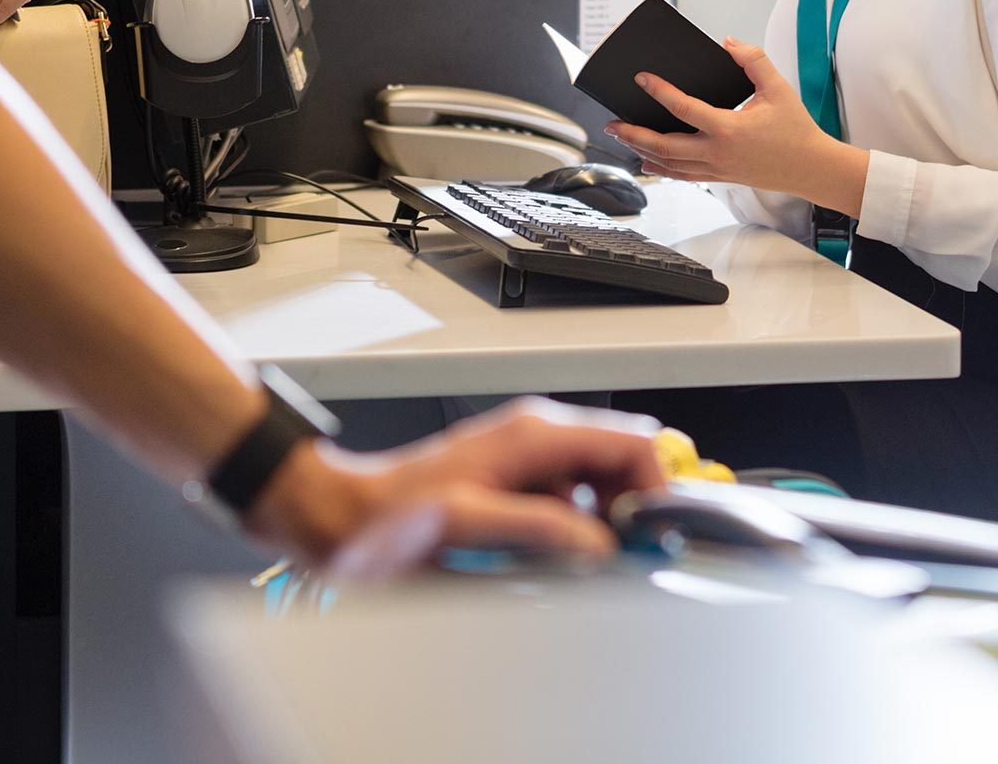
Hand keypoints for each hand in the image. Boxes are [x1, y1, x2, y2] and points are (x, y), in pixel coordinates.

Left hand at [248, 398, 666, 579]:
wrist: (343, 517)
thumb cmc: (390, 517)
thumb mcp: (466, 524)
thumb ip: (538, 527)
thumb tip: (599, 544)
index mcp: (533, 435)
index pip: (632, 442)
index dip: (654, 488)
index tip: (648, 535)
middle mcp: (535, 437)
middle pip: (623, 460)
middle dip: (632, 509)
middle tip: (620, 557)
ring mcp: (525, 457)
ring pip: (600, 482)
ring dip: (604, 523)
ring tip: (581, 563)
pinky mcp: (514, 482)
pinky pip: (569, 500)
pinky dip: (575, 529)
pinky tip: (551, 558)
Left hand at [605, 38, 868, 215]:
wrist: (811, 168)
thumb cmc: (796, 128)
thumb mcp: (778, 88)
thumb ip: (754, 61)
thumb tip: (727, 43)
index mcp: (729, 129)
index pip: (684, 109)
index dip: (660, 91)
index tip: (642, 78)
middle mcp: (717, 152)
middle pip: (665, 145)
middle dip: (634, 133)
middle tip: (612, 122)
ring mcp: (716, 169)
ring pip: (670, 164)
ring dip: (642, 150)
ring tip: (622, 136)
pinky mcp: (720, 177)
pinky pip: (683, 175)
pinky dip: (662, 169)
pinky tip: (647, 161)